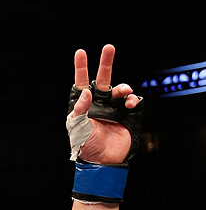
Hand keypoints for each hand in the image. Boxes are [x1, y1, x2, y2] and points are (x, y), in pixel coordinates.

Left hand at [70, 45, 141, 164]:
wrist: (103, 162)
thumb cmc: (86, 147)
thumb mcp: (77, 129)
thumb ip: (80, 110)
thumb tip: (86, 91)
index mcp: (85, 106)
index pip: (82, 83)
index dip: (81, 68)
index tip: (80, 52)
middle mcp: (100, 104)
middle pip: (103, 79)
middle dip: (106, 63)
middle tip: (109, 47)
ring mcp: (114, 108)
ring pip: (120, 90)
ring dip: (123, 87)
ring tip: (124, 92)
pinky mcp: (128, 115)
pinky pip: (132, 101)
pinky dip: (133, 99)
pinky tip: (130, 103)